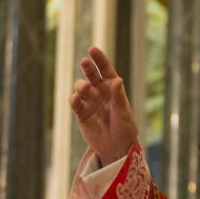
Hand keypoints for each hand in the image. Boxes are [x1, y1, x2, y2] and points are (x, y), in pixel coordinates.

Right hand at [70, 46, 139, 165]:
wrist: (117, 148)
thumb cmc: (125, 129)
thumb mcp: (124, 113)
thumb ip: (118, 97)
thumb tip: (117, 79)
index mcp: (113, 88)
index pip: (106, 70)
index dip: (99, 59)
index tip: (92, 50)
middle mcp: (100, 92)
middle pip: (92, 75)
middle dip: (88, 68)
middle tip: (85, 62)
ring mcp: (89, 102)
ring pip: (81, 88)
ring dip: (81, 85)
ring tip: (84, 87)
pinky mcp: (81, 114)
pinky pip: (75, 104)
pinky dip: (74, 100)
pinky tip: (75, 99)